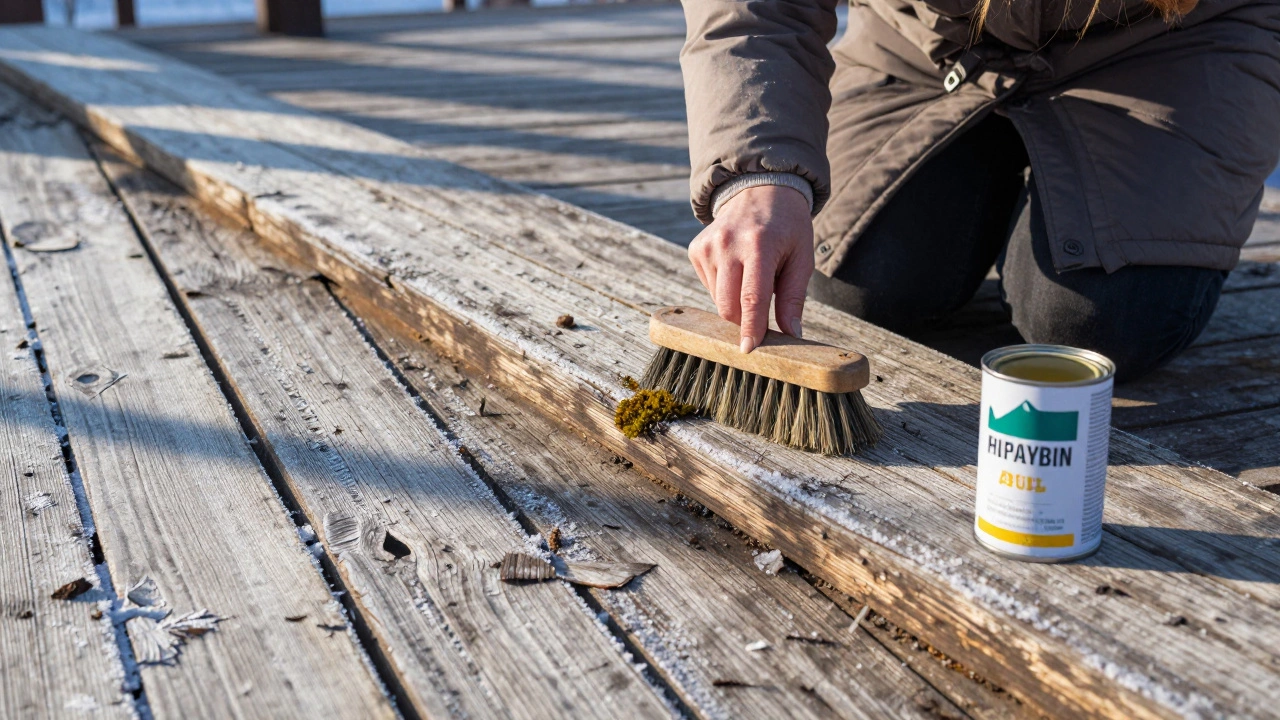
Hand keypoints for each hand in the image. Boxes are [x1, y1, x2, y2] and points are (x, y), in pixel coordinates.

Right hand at [688, 184, 814, 352]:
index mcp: (759, 245)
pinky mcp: (696, 249)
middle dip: (745, 321)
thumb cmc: (788, 226)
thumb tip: (792, 335)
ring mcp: (708, 246)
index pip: (752, 297)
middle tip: (763, 316)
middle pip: (728, 306)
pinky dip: (724, 288)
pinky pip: (709, 286)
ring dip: (736, 302)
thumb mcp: (802, 257)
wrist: (761, 188)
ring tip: (752, 276)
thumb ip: (794, 297)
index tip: (748, 350)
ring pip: (718, 300)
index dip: (751, 328)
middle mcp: (728, 244)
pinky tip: (737, 267)